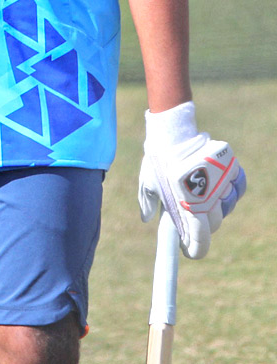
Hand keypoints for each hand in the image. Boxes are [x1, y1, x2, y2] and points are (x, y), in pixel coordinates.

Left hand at [138, 102, 245, 258]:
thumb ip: (148, 202)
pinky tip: (224, 186)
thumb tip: (146, 218)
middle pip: (214, 223)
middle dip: (204, 224)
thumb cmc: (157, 160)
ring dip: (219, 205)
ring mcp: (222, 185)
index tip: (190, 252)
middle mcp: (209, 200)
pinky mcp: (230, 170)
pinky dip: (234, 188)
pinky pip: (239, 186)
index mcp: (188, 207)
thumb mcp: (147, 183)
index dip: (197, 249)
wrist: (171, 133)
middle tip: (193, 215)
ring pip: (227, 206)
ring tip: (206, 196)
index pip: (200, 239)